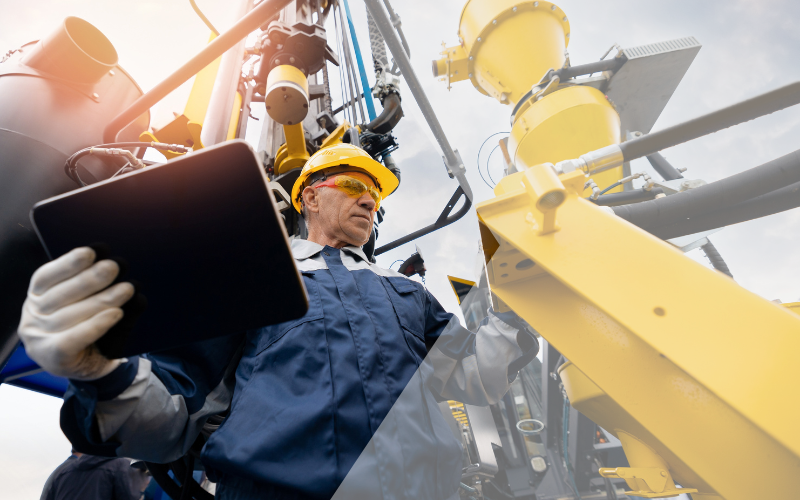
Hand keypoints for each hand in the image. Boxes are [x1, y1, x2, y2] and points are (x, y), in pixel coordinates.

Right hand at [18, 247, 133, 379]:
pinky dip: (96, 325)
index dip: (68, 263)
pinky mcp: (54, 360)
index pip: (45, 277)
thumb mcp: (87, 302)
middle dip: (90, 279)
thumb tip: (116, 266)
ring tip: (126, 289)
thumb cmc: (89, 326)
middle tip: (114, 266)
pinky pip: (73, 340)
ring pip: (70, 316)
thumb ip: (93, 286)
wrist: (91, 364)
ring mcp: (40, 340)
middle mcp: (33, 318)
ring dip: (102, 300)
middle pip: (60, 296)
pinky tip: (116, 314)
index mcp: (36, 298)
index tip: (91, 252)